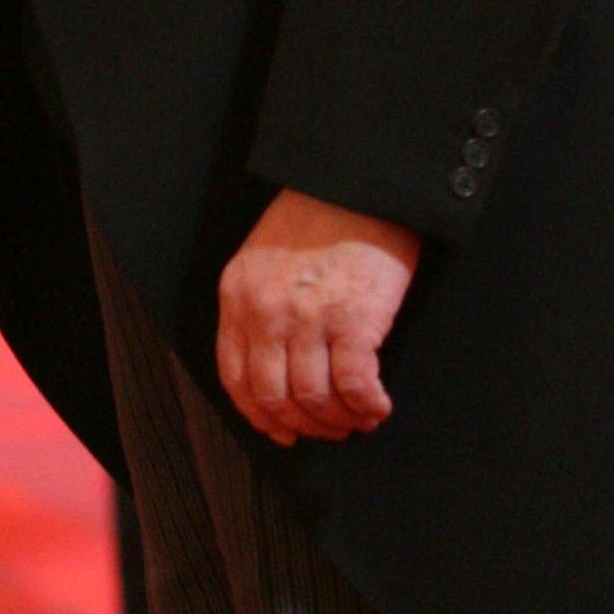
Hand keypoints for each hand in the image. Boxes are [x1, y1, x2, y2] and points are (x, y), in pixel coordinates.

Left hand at [215, 190, 420, 447]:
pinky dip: (366, 406)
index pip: (236, 377)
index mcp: (238, 295)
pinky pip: (354, 386)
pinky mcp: (353, 320)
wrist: (359, 183)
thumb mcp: (265, 257)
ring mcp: (308, 318)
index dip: (259, 415)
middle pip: (274, 397)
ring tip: (356, 419)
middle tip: (327, 430)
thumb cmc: (319, 217)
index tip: (280, 429)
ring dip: (337, 421)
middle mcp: (266, 311)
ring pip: (313, 399)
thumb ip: (260, 306)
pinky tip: (377, 407)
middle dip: (302, 424)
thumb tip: (278, 368)